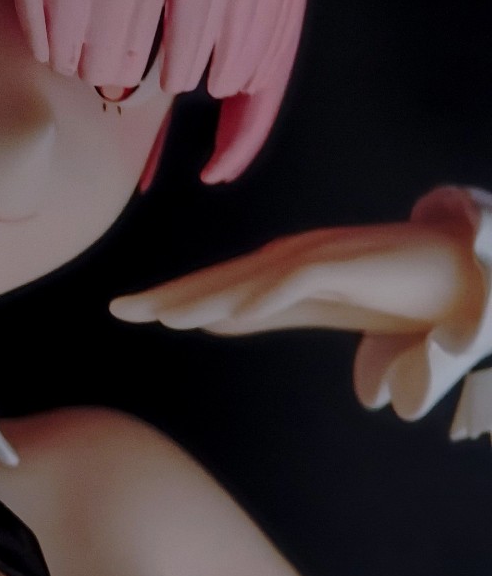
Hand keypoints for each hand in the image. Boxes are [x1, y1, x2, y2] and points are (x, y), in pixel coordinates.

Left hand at [110, 201, 490, 425]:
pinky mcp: (348, 262)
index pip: (216, 286)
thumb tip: (213, 320)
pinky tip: (235, 314)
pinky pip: (300, 281)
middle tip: (119, 310)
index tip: (124, 310)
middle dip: (169, 295)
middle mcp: (291, 255)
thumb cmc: (388, 287)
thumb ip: (267, 311)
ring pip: (250, 278)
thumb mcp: (317, 306)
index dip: (171, 298)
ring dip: (206, 297)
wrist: (456, 273)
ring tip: (163, 316)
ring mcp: (319, 255)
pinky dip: (266, 295)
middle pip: (221, 278)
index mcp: (280, 269)